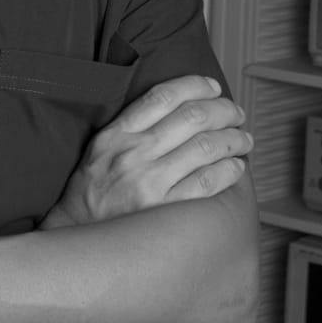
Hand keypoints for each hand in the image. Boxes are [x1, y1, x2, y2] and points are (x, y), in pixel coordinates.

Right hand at [41, 74, 251, 228]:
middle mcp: (134, 153)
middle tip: (237, 114)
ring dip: (233, 139)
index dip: (195, 85)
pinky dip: (228, 171)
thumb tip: (176, 108)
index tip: (213, 87)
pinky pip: (207, 182)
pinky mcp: (164, 209)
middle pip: (192, 118)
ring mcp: (149, 182)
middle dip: (224, 111)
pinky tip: (236, 167)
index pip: (162, 96)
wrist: (77, 236)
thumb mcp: (99, 149)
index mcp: (117, 134)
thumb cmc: (91, 192)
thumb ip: (130, 127)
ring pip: (206, 147)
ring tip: (244, 140)